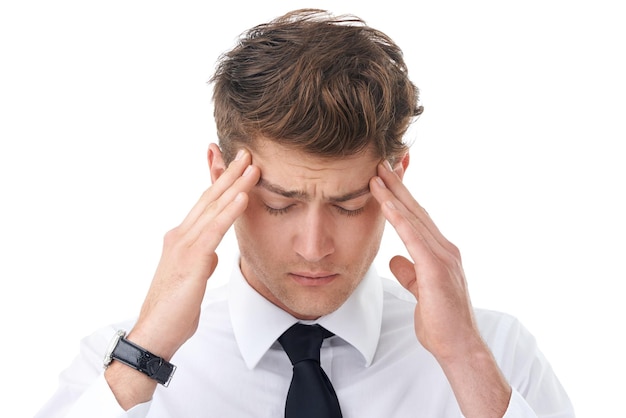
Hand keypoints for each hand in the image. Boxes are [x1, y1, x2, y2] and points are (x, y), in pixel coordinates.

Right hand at [105, 149, 258, 409]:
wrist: (154, 335)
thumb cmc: (173, 311)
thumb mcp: (191, 280)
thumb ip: (201, 262)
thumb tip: (212, 254)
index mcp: (180, 240)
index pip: (204, 206)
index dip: (222, 184)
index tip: (237, 167)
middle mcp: (179, 236)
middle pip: (208, 198)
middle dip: (229, 174)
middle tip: (246, 153)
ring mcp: (183, 246)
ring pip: (213, 208)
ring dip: (234, 185)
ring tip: (251, 166)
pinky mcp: (191, 260)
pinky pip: (214, 231)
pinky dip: (229, 211)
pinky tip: (243, 196)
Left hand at [370, 159, 509, 416]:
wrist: (458, 346)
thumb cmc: (441, 321)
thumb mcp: (419, 291)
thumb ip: (409, 272)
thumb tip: (395, 259)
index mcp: (439, 253)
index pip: (416, 218)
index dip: (400, 197)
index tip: (384, 179)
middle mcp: (444, 249)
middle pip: (416, 210)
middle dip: (397, 185)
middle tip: (380, 162)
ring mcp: (443, 257)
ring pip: (415, 218)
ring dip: (395, 194)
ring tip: (377, 173)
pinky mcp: (437, 268)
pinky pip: (414, 237)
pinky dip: (399, 218)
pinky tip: (386, 202)